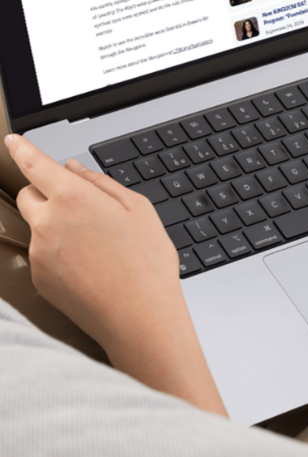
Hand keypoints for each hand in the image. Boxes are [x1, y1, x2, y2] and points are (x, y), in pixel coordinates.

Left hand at [6, 134, 226, 414]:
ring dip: (54, 225)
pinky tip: (88, 265)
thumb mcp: (138, 209)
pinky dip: (57, 253)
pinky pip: (41, 255)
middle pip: (28, 195)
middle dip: (45, 192)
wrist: (139, 316)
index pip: (35, 164)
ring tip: (94, 244)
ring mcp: (40, 254)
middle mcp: (48, 223)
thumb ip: (101, 183)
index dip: (22, 149)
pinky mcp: (39, 279)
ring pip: (37, 226)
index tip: (14, 140)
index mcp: (73, 198)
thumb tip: (74, 169)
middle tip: (77, 204)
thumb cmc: (146, 262)